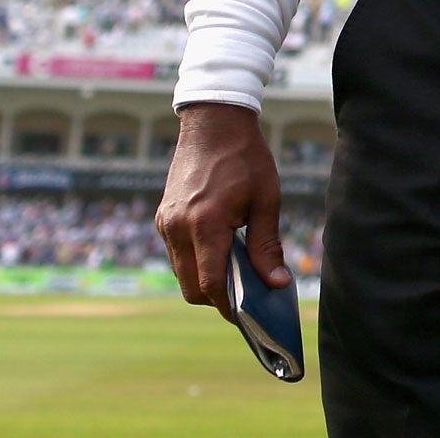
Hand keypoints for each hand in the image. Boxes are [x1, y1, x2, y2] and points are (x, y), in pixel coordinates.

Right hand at [154, 102, 288, 320]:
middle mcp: (177, 228)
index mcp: (204, 224)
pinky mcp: (163, 217)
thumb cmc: (246, 158)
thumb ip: (267, 245)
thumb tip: (276, 283)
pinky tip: (224, 250)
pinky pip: (178, 254)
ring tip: (240, 274)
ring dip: (207, 280)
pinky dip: (198, 261)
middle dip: (218, 298)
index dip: (230, 306)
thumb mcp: (266, 199)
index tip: (251, 317)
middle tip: (249, 298)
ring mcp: (165, 223)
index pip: (211, 284)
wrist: (213, 122)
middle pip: (192, 287)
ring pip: (182, 272)